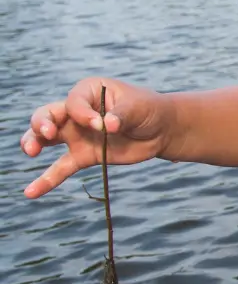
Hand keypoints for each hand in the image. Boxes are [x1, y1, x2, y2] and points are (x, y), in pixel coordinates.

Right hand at [21, 77, 171, 197]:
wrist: (160, 130)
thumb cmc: (147, 110)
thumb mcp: (138, 107)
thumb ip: (121, 115)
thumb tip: (108, 126)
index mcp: (88, 91)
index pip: (74, 102)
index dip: (82, 114)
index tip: (100, 124)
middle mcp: (77, 112)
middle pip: (48, 115)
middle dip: (42, 123)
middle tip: (48, 134)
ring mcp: (77, 134)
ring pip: (46, 138)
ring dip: (34, 143)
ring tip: (31, 151)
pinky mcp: (84, 155)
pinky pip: (61, 168)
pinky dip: (47, 180)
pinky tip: (32, 192)